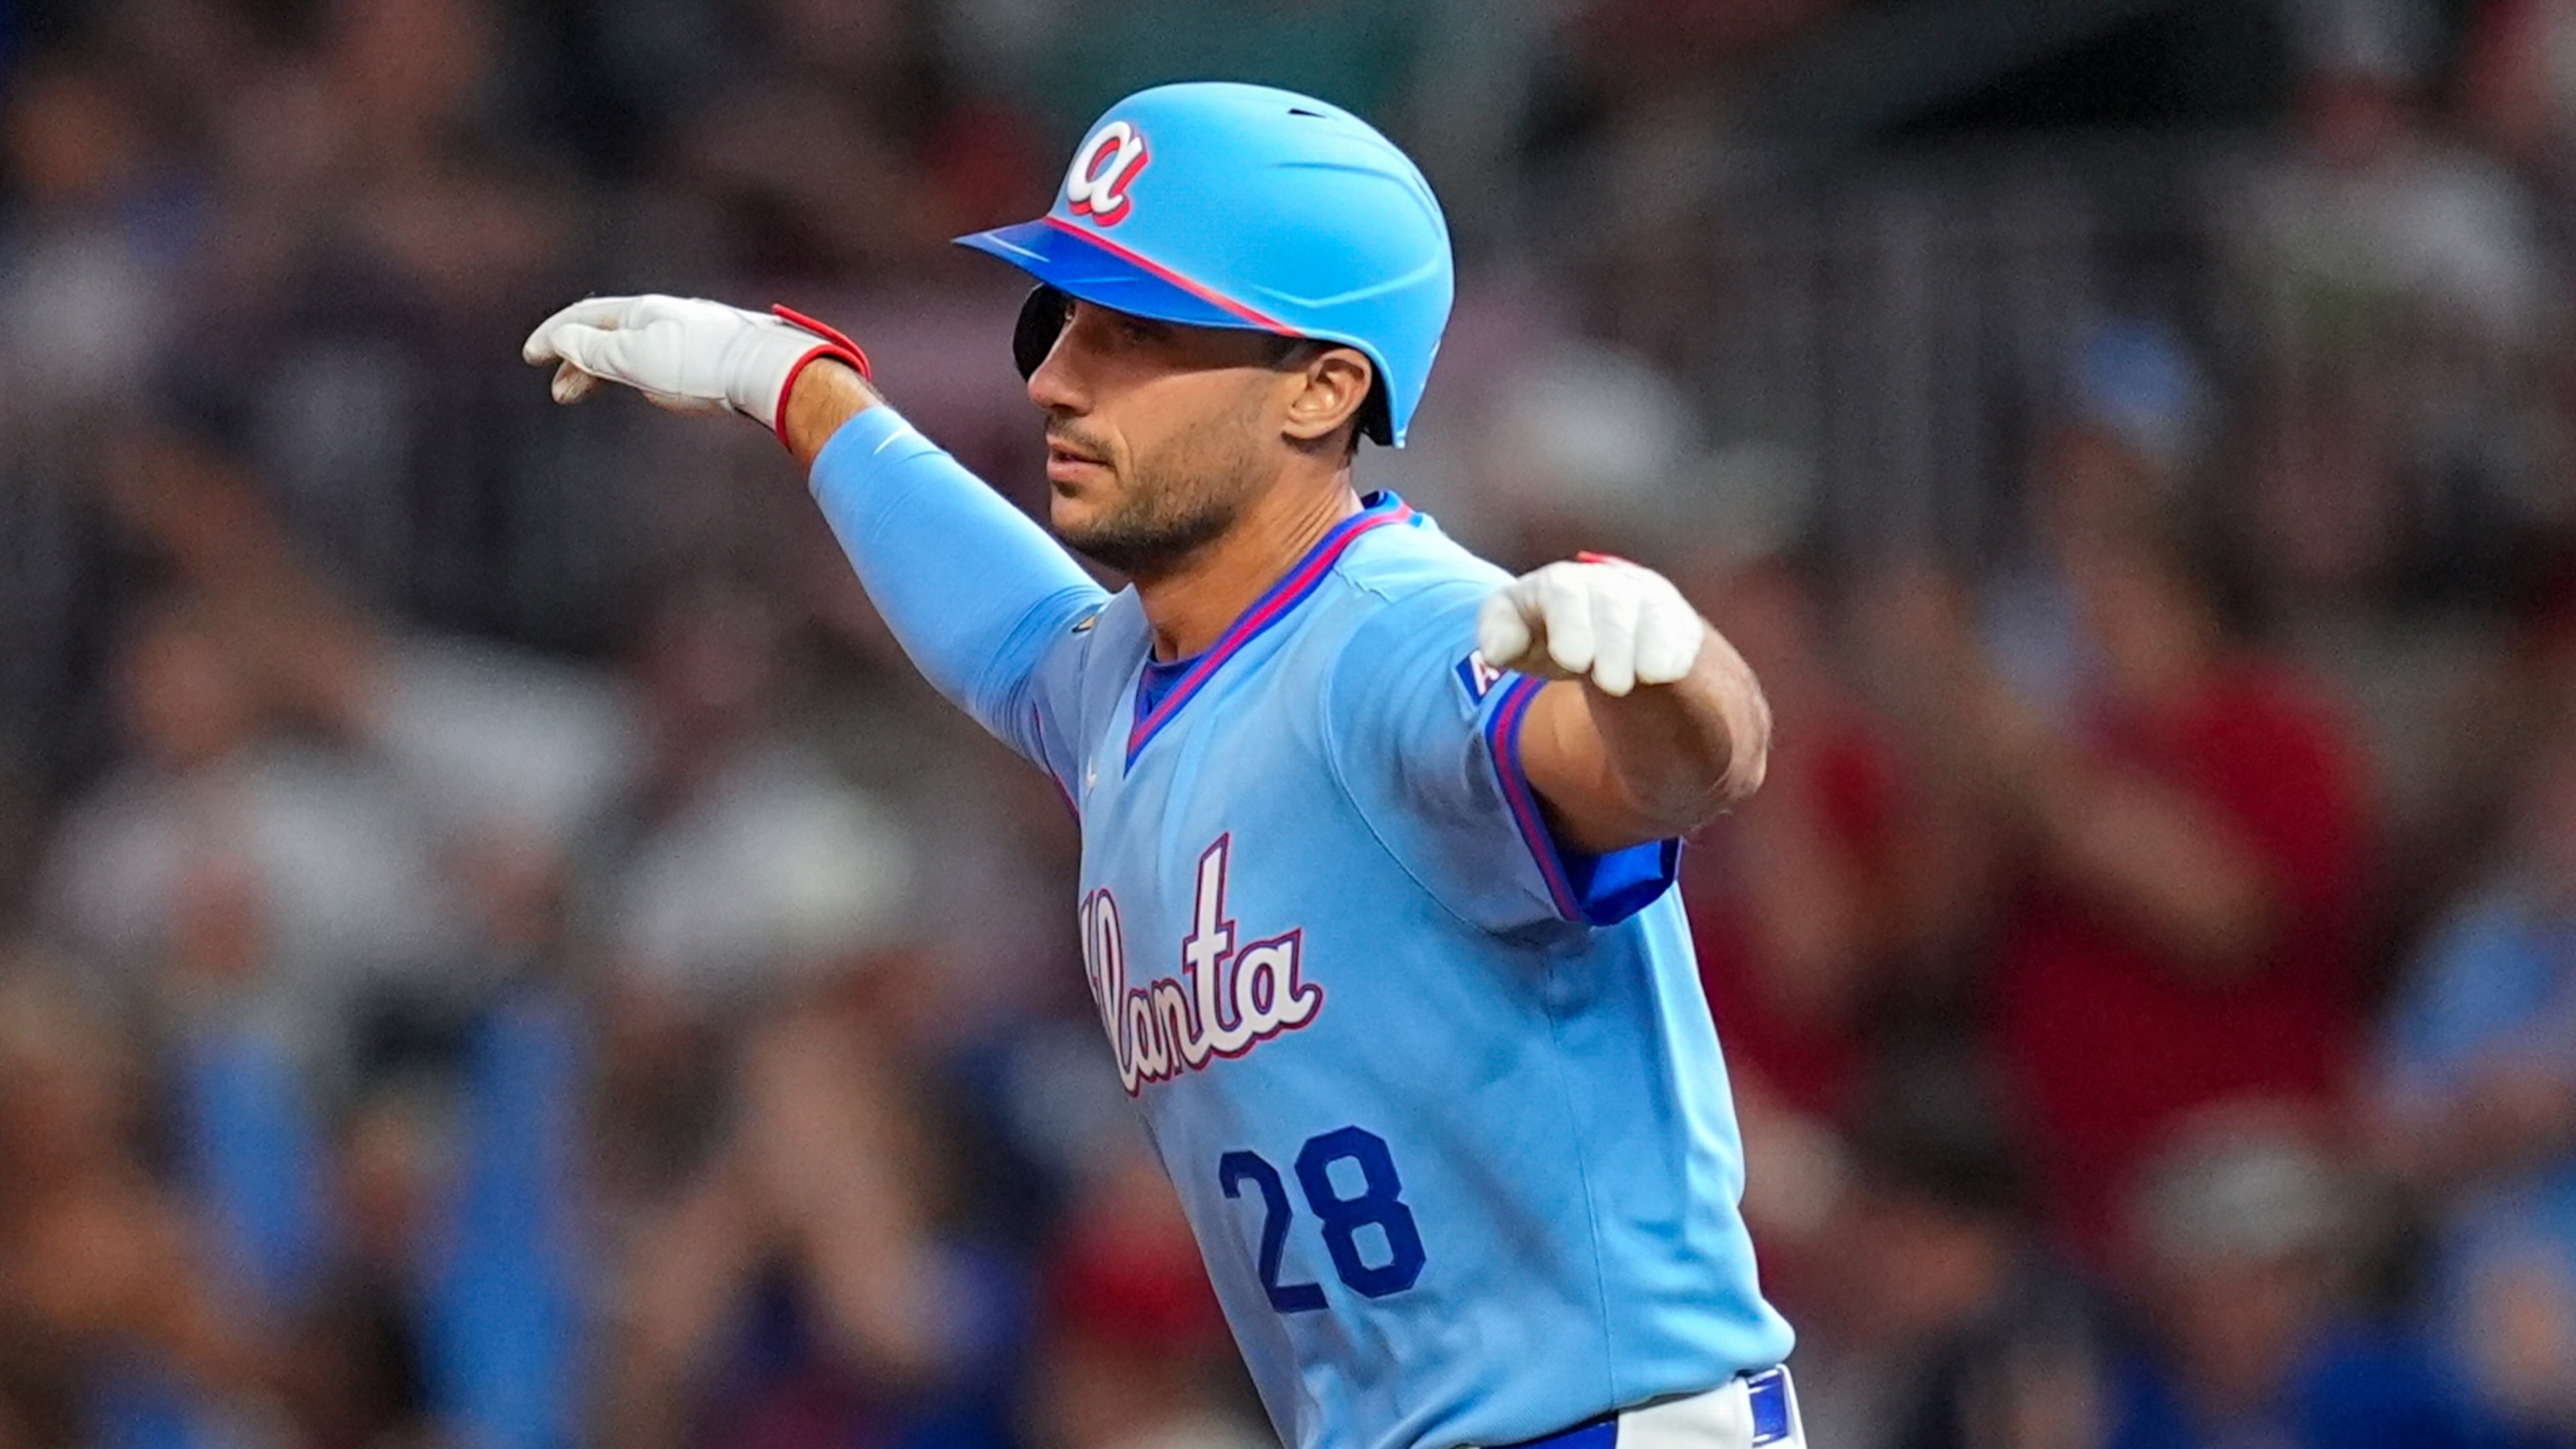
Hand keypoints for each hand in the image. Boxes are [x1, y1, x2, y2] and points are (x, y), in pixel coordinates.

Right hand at [521, 295, 867, 440]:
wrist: (769, 373)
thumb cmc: (701, 365)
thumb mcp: (634, 358)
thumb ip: (594, 349)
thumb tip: (562, 338)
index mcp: (642, 311)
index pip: (584, 317)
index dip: (552, 335)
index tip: (530, 355)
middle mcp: (665, 316)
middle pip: (609, 334)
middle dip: (579, 362)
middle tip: (561, 393)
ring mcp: (689, 335)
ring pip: (635, 350)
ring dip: (607, 371)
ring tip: (594, 395)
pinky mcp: (711, 357)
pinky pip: (663, 362)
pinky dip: (641, 375)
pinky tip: (650, 392)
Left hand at [1476, 554, 1704, 696]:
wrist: (1593, 632)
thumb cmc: (1547, 634)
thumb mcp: (1515, 636)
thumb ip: (1498, 636)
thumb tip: (1495, 650)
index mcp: (1555, 584)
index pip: (1561, 591)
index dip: (1570, 622)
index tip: (1573, 659)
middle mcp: (1601, 583)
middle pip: (1611, 602)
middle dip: (1613, 640)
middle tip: (1610, 684)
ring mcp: (1640, 598)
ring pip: (1650, 613)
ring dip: (1647, 647)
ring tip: (1641, 678)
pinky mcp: (1670, 619)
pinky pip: (1678, 629)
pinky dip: (1672, 651)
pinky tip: (1663, 672)